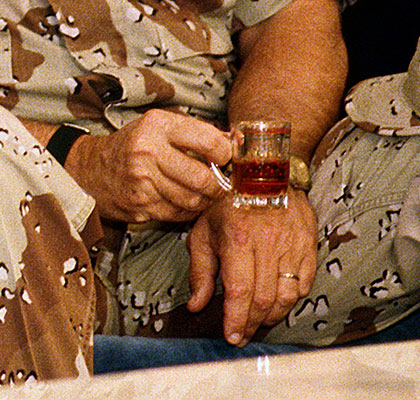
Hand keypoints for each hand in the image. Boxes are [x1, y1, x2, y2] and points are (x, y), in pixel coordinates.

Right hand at [68, 109, 233, 223]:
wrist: (89, 169)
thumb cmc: (131, 145)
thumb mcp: (159, 127)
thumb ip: (197, 133)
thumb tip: (238, 141)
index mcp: (157, 125)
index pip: (210, 142)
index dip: (226, 154)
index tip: (225, 158)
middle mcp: (147, 150)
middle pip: (204, 178)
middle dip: (219, 185)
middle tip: (219, 182)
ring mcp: (142, 180)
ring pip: (193, 200)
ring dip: (203, 200)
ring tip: (200, 191)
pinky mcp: (140, 204)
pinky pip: (179, 214)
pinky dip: (186, 210)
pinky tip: (180, 199)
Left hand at [187, 191, 316, 344]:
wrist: (261, 169)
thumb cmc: (225, 201)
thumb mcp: (202, 230)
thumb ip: (200, 271)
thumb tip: (197, 306)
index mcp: (238, 239)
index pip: (241, 292)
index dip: (237, 319)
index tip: (231, 336)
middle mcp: (268, 244)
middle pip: (265, 299)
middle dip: (253, 323)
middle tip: (243, 333)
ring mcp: (292, 244)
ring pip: (288, 295)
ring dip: (274, 315)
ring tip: (259, 320)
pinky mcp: (308, 243)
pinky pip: (305, 281)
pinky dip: (292, 298)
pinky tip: (279, 300)